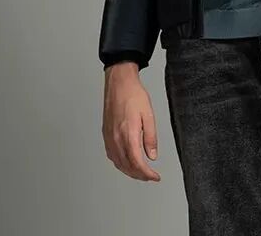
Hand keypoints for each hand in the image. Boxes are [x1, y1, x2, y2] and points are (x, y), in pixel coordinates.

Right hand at [102, 63, 160, 181]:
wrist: (119, 83)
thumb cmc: (134, 95)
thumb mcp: (149, 115)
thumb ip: (151, 137)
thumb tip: (152, 156)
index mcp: (128, 134)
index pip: (137, 163)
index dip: (147, 174)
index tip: (155, 177)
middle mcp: (116, 138)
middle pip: (127, 166)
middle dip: (139, 175)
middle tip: (150, 176)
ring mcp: (109, 137)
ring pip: (118, 163)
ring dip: (130, 171)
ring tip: (141, 172)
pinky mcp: (106, 134)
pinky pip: (112, 155)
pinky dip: (120, 163)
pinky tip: (127, 162)